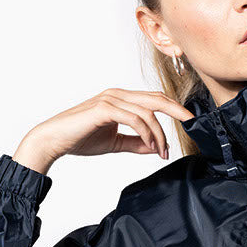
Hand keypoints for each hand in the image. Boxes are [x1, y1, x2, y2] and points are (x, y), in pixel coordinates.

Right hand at [11, 89, 195, 174]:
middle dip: (177, 110)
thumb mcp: (116, 142)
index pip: (153, 99)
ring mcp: (110, 100)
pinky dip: (147, 133)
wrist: (54, 141)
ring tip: (161, 151)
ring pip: (148, 113)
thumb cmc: (81, 138)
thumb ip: (136, 143)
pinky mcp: (104, 109)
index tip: (188, 124)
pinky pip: (135, 119)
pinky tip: (151, 147)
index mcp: (121, 99)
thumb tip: (156, 147)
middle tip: (192, 123)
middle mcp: (117, 95)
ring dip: (159, 134)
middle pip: (156, 98)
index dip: (173, 109)